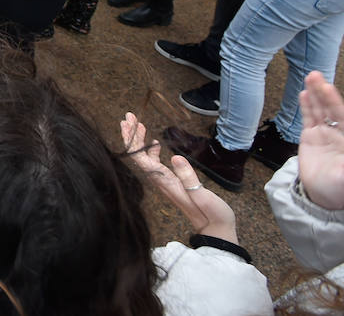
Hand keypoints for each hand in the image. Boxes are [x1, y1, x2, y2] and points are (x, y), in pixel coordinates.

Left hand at [121, 112, 237, 242]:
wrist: (215, 228)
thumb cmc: (211, 213)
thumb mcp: (201, 195)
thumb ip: (188, 177)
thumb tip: (175, 157)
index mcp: (164, 181)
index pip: (140, 158)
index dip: (132, 140)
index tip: (128, 124)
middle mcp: (160, 180)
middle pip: (138, 155)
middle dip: (132, 135)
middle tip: (129, 116)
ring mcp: (165, 180)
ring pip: (145, 157)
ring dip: (140, 140)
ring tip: (137, 122)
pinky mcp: (172, 181)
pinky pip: (156, 163)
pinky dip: (151, 149)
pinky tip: (153, 141)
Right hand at [298, 71, 343, 210]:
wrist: (326, 198)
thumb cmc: (343, 188)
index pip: (343, 116)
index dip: (335, 102)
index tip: (328, 87)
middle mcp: (339, 133)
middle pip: (330, 109)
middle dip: (323, 92)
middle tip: (315, 75)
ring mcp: (324, 134)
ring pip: (319, 110)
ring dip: (315, 94)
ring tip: (310, 77)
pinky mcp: (311, 138)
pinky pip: (309, 118)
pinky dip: (306, 106)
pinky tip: (304, 94)